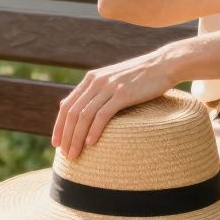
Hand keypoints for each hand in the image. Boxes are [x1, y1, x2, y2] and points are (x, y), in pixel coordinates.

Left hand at [51, 51, 174, 159]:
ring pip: (85, 116)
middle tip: (65, 155)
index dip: (59, 126)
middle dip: (66, 136)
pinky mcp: (123, 93)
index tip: (56, 143)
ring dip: (77, 138)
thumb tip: (75, 108)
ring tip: (74, 155)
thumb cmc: (140, 77)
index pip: (67, 105)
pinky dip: (94, 131)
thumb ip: (96, 93)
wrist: (163, 64)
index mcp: (91, 79)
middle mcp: (96, 81)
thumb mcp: (113, 81)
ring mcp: (109, 87)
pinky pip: (103, 115)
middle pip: (73, 113)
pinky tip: (91, 144)